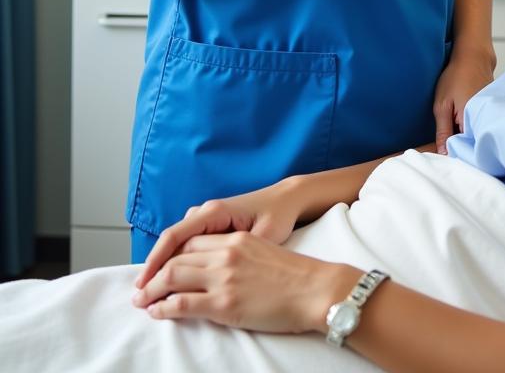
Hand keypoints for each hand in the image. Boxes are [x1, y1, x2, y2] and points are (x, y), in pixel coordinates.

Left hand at [132, 231, 358, 334]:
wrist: (316, 288)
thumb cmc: (296, 275)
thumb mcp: (265, 251)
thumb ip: (240, 254)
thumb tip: (220, 270)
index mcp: (237, 239)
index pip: (191, 242)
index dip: (170, 256)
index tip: (159, 270)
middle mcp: (226, 253)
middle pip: (177, 258)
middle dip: (153, 275)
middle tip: (140, 290)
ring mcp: (224, 277)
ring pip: (173, 278)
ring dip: (152, 291)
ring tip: (142, 303)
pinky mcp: (225, 302)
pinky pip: (182, 304)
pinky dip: (164, 308)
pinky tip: (157, 313)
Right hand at [135, 179, 303, 289]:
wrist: (287, 199)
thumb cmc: (278, 214)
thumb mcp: (263, 235)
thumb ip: (238, 251)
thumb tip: (217, 272)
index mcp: (215, 212)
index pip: (174, 236)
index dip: (155, 262)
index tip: (143, 285)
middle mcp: (207, 211)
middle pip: (170, 241)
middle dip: (154, 267)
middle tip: (140, 296)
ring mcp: (208, 217)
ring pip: (178, 242)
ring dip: (165, 264)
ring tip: (152, 292)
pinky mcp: (213, 224)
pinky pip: (188, 241)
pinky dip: (178, 259)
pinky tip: (174, 279)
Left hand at [433, 48, 494, 153]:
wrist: (474, 56)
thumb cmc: (456, 76)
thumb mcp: (442, 105)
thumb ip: (443, 131)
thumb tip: (443, 153)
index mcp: (471, 122)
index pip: (462, 149)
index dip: (452, 153)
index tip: (442, 153)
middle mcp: (484, 122)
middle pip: (471, 144)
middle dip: (460, 146)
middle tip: (447, 142)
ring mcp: (489, 117)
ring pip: (476, 135)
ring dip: (467, 136)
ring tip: (457, 128)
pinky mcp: (491, 111)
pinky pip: (481, 125)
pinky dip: (473, 126)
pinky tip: (465, 119)